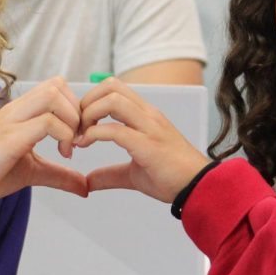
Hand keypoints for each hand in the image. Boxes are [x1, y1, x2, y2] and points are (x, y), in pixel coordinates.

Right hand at [0, 77, 87, 213]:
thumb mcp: (32, 172)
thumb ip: (59, 174)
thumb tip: (85, 186)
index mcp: (20, 111)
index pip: (56, 86)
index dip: (75, 106)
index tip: (78, 135)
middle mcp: (15, 110)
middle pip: (57, 84)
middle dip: (77, 109)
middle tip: (78, 138)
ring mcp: (11, 121)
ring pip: (53, 95)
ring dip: (71, 119)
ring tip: (70, 145)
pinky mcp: (9, 139)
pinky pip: (46, 122)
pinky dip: (64, 136)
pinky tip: (63, 155)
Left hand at [77, 78, 209, 202]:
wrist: (198, 188)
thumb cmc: (172, 178)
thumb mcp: (133, 174)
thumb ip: (110, 174)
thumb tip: (87, 181)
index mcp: (145, 115)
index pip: (113, 88)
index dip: (90, 101)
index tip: (80, 125)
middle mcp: (147, 115)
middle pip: (110, 86)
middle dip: (86, 102)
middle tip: (77, 127)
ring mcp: (149, 127)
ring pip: (111, 100)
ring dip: (89, 114)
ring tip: (81, 135)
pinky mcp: (147, 144)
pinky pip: (115, 130)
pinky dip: (94, 134)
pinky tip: (85, 145)